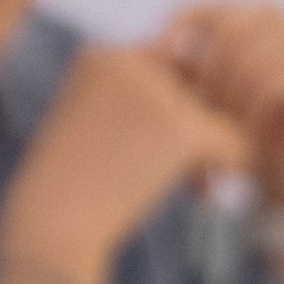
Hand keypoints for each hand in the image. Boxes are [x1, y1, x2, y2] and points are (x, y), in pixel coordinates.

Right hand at [0, 45, 248, 283]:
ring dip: (210, 151)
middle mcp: (128, 60)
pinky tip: (204, 192)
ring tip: (193, 188)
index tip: (157, 154)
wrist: (52, 226)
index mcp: (100, 56)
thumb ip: (138, 106)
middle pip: (193, 87)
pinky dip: (230, 167)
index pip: (164, 69)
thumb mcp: (93, 129)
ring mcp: (154, 91)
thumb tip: (206, 108)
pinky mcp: (178, 128)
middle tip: (190, 177)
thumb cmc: (72, 192)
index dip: (172, 110)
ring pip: (215, 112)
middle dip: (196, 128)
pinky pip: (232, 140)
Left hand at [156, 1, 283, 283]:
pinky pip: (269, 84)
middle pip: (222, 32)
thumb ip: (185, 70)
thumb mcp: (209, 100)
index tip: (154, 78)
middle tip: (187, 117)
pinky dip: (245, 114)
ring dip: (221, 101)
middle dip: (200, 76)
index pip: (200, 10)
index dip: (172, 40)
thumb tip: (135, 49)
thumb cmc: (246, 141)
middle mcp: (280, 21)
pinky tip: (237, 140)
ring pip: (244, 59)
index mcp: (249, 14)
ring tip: (212, 136)